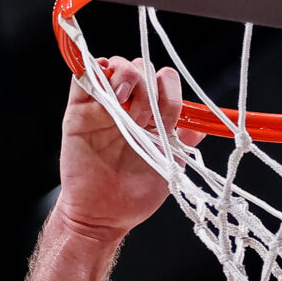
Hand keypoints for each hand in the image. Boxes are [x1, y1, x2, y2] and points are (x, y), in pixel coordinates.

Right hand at [55, 58, 204, 242]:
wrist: (103, 215)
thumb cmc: (134, 195)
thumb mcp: (170, 168)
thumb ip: (184, 143)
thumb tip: (201, 125)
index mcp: (153, 118)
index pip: (165, 82)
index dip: (170, 92)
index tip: (169, 120)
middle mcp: (130, 106)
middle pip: (142, 67)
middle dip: (149, 87)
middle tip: (145, 118)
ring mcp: (104, 105)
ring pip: (117, 65)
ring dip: (127, 78)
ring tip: (125, 107)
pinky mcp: (80, 108)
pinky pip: (84, 74)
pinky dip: (95, 69)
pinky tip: (106, 85)